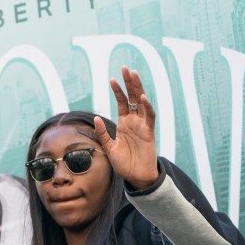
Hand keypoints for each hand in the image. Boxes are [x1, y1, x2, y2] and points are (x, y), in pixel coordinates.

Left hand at [94, 65, 157, 188]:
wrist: (136, 177)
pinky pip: (149, 117)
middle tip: (125, 68)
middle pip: (132, 98)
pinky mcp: (149, 132)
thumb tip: (95, 118)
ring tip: (134, 75)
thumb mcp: (109, 148)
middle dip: (129, 83)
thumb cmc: (124, 163)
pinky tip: (142, 98)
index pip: (121, 102)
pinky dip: (147, 107)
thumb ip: (102, 134)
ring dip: (138, 89)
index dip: (117, 91)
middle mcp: (134, 121)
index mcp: (124, 123)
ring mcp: (142, 125)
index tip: (112, 79)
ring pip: (141, 103)